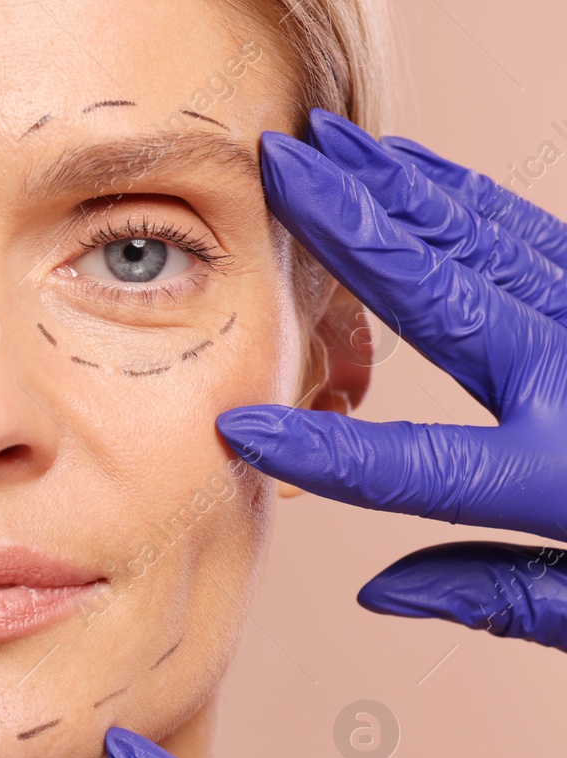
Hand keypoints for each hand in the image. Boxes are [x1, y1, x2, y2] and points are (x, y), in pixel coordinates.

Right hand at [216, 107, 566, 651]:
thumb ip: (496, 593)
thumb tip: (378, 589)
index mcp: (563, 479)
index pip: (414, 469)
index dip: (322, 452)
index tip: (241, 430)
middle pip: (439, 297)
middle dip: (346, 227)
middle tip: (277, 168)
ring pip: (479, 240)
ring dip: (395, 188)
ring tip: (325, 146)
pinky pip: (525, 232)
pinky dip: (459, 196)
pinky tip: (412, 171)